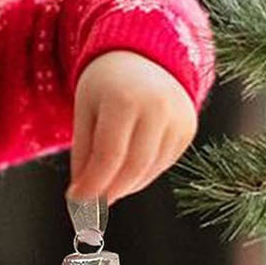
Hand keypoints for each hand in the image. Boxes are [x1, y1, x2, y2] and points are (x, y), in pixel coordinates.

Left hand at [69, 50, 197, 204]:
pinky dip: (142, 175)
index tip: (77, 202)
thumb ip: (83, 154)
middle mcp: (158, 107)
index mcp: (125, 99)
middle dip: (110, 191)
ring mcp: (178, 119)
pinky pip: (162, 164)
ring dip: (125, 185)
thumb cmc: (106, 86)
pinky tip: (127, 169)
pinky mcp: (188, 129)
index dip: (93, 185)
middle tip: (90, 207)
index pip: (109, 155)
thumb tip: (83, 200)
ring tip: (106, 185)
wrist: (144, 57)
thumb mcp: (85, 111)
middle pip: (133, 167)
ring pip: (149, 170)